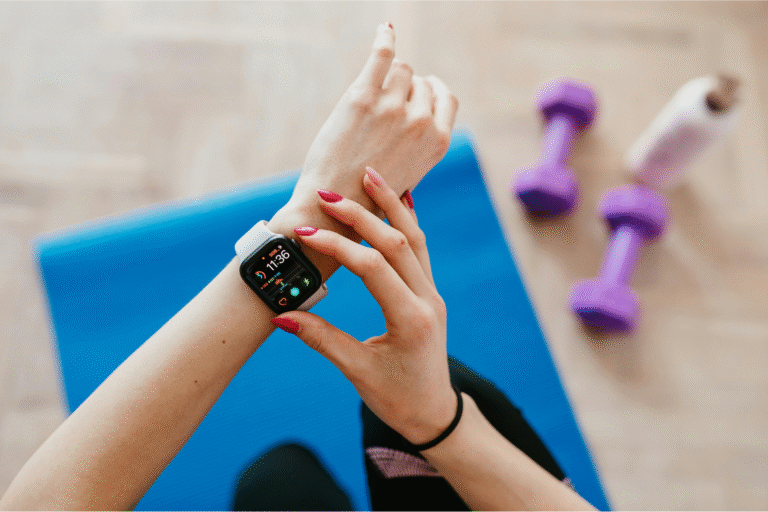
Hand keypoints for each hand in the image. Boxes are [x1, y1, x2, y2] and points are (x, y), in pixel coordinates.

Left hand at [269, 24, 457, 253]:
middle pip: (419, 81)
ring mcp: (393, 107)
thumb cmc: (367, 194)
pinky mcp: (363, 97)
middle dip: (403, 88)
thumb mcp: (409, 174)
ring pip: (400, 68)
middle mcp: (421, 122)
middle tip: (381, 108)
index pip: (446, 97)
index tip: (419, 89)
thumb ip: (419, 145)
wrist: (335, 204)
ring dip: (387, 77)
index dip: (430, 91)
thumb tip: (421, 120)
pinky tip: (385, 30)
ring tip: (370, 97)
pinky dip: (385, 39)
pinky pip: (382, 56)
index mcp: (438, 142)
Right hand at [272, 168, 456, 444]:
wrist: (434, 413)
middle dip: (361, 214)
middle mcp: (427, 300)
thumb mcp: (357, 371)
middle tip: (329, 194)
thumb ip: (321, 339)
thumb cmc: (397, 398)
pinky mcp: (429, 293)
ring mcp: (432, 294)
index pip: (371, 268)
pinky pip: (421, 249)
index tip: (304, 234)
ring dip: (391, 205)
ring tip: (370, 174)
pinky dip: (407, 222)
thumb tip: (280, 316)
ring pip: (414, 238)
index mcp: (410, 319)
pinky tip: (399, 199)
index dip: (336, 246)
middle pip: (396, 242)